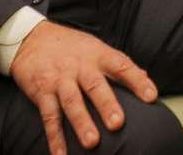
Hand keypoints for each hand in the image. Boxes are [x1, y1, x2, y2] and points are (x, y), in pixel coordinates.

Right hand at [11, 21, 157, 154]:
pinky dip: (55, 138)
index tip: (151, 96)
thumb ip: (120, 64)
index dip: (137, 81)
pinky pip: (49, 117)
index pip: (122, 66)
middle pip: (95, 86)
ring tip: (92, 143)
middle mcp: (80, 67)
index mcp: (98, 55)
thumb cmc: (71, 47)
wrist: (31, 39)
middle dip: (107, 105)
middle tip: (118, 124)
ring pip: (72, 103)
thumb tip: (146, 79)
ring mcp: (60, 80)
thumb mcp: (96, 48)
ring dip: (81, 123)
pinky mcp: (42, 93)